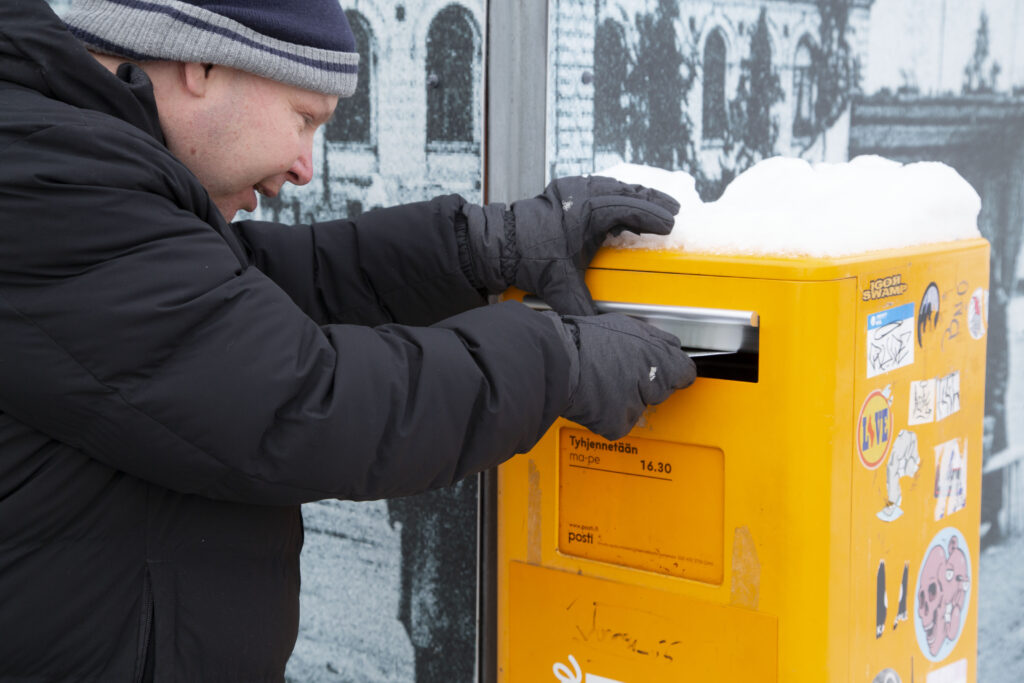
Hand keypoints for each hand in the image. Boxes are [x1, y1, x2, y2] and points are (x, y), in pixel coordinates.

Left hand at [461, 176, 678, 314]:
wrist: (496, 244)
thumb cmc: (526, 257)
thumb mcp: (561, 286)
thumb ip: (584, 307)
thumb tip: (600, 328)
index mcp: (588, 210)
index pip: (629, 208)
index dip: (653, 216)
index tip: (669, 223)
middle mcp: (581, 195)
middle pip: (626, 191)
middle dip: (652, 201)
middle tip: (674, 209)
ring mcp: (571, 190)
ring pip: (613, 185)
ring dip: (635, 194)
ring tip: (655, 204)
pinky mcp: (562, 192)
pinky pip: (597, 186)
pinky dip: (615, 193)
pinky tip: (621, 202)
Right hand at [543, 311, 695, 439]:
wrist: (556, 362)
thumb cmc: (583, 340)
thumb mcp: (625, 325)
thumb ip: (654, 339)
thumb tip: (669, 348)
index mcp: (658, 353)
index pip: (684, 371)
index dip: (673, 371)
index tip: (666, 372)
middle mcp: (652, 380)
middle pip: (662, 390)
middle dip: (647, 384)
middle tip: (622, 373)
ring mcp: (636, 403)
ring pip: (639, 406)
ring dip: (627, 399)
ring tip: (603, 382)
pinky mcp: (618, 423)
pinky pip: (620, 422)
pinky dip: (610, 415)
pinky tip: (597, 398)